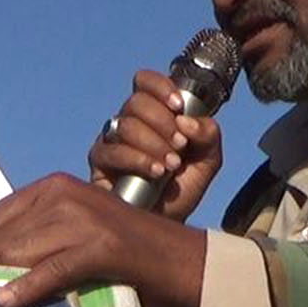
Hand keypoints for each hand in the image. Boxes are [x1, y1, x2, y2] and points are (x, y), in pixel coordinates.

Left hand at [0, 173, 206, 306]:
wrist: (179, 259)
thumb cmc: (124, 250)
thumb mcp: (75, 226)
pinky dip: (25, 289)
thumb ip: (38, 233)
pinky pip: (49, 271)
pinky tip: (8, 303)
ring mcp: (82, 219)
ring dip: (1, 283)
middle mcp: (63, 194)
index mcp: (53, 186)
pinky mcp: (99, 247)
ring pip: (17, 254)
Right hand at [88, 69, 223, 222]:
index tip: (178, 105)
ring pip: (126, 125)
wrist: (168, 224)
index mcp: (154, 113)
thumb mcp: (208, 160)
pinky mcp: (99, 164)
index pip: (145, 82)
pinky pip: (111, 151)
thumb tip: (186, 121)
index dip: (160, 86)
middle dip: (163, 122)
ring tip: (171, 165)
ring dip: (154, 143)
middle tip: (180, 146)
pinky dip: (138, 159)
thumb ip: (208, 135)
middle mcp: (129, 122)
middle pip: (136, 102)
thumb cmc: (182, 190)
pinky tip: (156, 172)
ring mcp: (111, 142)